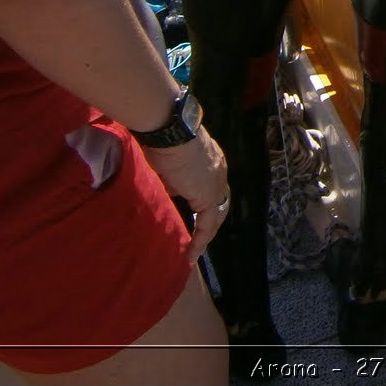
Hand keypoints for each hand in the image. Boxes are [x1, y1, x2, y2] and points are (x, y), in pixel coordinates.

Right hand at [141, 127, 229, 261]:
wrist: (172, 131)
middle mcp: (219, 171)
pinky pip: (208, 224)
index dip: (204, 202)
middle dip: (210, 221)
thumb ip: (173, 177)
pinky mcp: (209, 196)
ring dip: (206, 234)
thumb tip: (172, 190)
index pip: (212, 186)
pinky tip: (191, 253)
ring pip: (216, 215)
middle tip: (198, 239)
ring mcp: (217, 183)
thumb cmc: (165, 139)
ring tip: (194, 252)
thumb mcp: (169, 161)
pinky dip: (200, 240)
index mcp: (211, 161)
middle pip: (220, 202)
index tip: (193, 215)